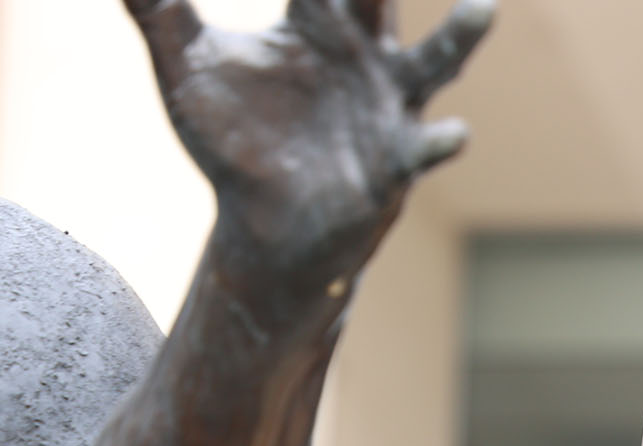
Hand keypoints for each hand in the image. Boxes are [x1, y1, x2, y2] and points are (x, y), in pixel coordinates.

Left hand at [125, 0, 493, 279]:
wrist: (265, 227)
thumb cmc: (234, 141)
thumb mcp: (187, 69)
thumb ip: (157, 12)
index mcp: (318, 22)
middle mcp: (365, 55)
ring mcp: (390, 106)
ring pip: (436, 62)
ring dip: (461, 35)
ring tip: (484, 7)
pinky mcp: (395, 161)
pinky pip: (424, 149)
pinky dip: (441, 143)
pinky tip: (453, 135)